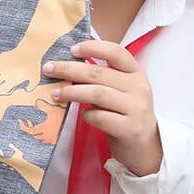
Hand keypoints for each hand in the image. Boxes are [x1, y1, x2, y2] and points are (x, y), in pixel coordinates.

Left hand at [46, 39, 161, 174]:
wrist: (145, 145)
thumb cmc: (125, 112)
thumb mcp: (120, 89)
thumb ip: (101, 77)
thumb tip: (64, 65)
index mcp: (136, 72)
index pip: (116, 52)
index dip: (93, 47)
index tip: (72, 49)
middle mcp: (139, 87)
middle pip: (99, 73)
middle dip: (69, 69)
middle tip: (48, 69)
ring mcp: (136, 108)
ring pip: (97, 93)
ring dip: (72, 92)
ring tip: (55, 93)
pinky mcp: (129, 128)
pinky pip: (100, 117)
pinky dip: (87, 115)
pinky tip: (83, 115)